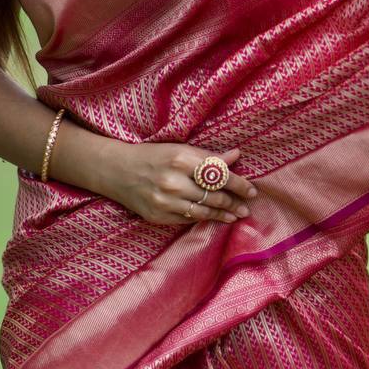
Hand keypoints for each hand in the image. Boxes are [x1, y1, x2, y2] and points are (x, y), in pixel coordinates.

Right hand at [101, 143, 258, 225]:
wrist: (116, 171)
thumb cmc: (153, 156)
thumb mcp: (180, 149)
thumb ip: (208, 156)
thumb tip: (236, 156)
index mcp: (181, 160)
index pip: (219, 175)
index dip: (239, 184)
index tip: (252, 190)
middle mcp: (173, 182)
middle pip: (213, 196)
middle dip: (234, 202)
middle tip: (246, 206)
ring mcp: (164, 201)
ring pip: (203, 211)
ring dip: (223, 214)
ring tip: (236, 215)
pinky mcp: (158, 216)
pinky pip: (188, 219)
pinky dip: (204, 218)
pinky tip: (215, 217)